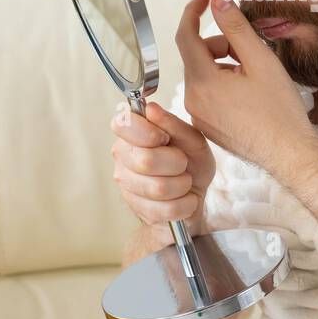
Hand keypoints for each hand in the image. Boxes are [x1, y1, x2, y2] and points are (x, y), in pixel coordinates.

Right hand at [110, 100, 214, 240]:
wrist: (194, 194)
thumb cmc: (191, 162)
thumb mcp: (192, 140)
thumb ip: (173, 124)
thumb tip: (151, 108)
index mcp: (132, 132)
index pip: (123, 124)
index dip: (148, 133)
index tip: (165, 138)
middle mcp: (122, 156)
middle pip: (146, 161)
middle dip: (177, 163)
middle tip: (182, 163)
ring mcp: (126, 184)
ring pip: (158, 188)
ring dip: (183, 185)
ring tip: (185, 182)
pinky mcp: (136, 209)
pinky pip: (165, 210)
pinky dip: (184, 205)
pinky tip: (185, 199)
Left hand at [175, 0, 317, 185]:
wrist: (289, 154)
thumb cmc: (280, 112)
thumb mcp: (260, 60)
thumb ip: (236, 27)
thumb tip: (219, 1)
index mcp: (203, 83)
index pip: (186, 35)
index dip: (194, 11)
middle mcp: (193, 101)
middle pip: (196, 55)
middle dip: (219, 43)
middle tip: (247, 47)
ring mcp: (198, 116)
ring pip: (202, 74)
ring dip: (222, 64)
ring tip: (252, 74)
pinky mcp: (207, 126)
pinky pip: (207, 94)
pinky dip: (223, 83)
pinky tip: (248, 91)